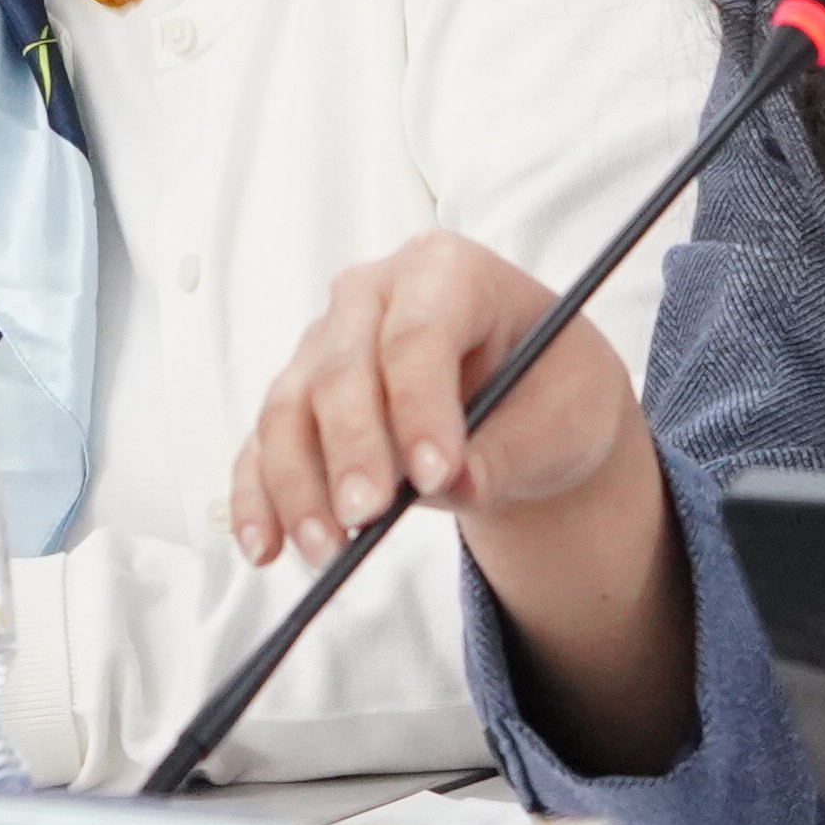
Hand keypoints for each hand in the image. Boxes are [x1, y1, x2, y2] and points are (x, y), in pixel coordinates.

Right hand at [224, 237, 634, 560]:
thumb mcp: (566, 418)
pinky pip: (262, 448)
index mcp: (448, 273)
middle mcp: (373, 297)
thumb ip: (514, 449)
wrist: (529, 412)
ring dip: (297, 485)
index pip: (418, 332)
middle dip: (351, 449)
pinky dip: (259, 499)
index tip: (435, 473)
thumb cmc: (551, 393)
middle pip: (341, 369)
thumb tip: (459, 482)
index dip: (419, 403)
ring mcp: (325, 346)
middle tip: (367, 516)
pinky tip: (266, 547)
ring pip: (288, 409)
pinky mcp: (298, 402)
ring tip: (326, 551)